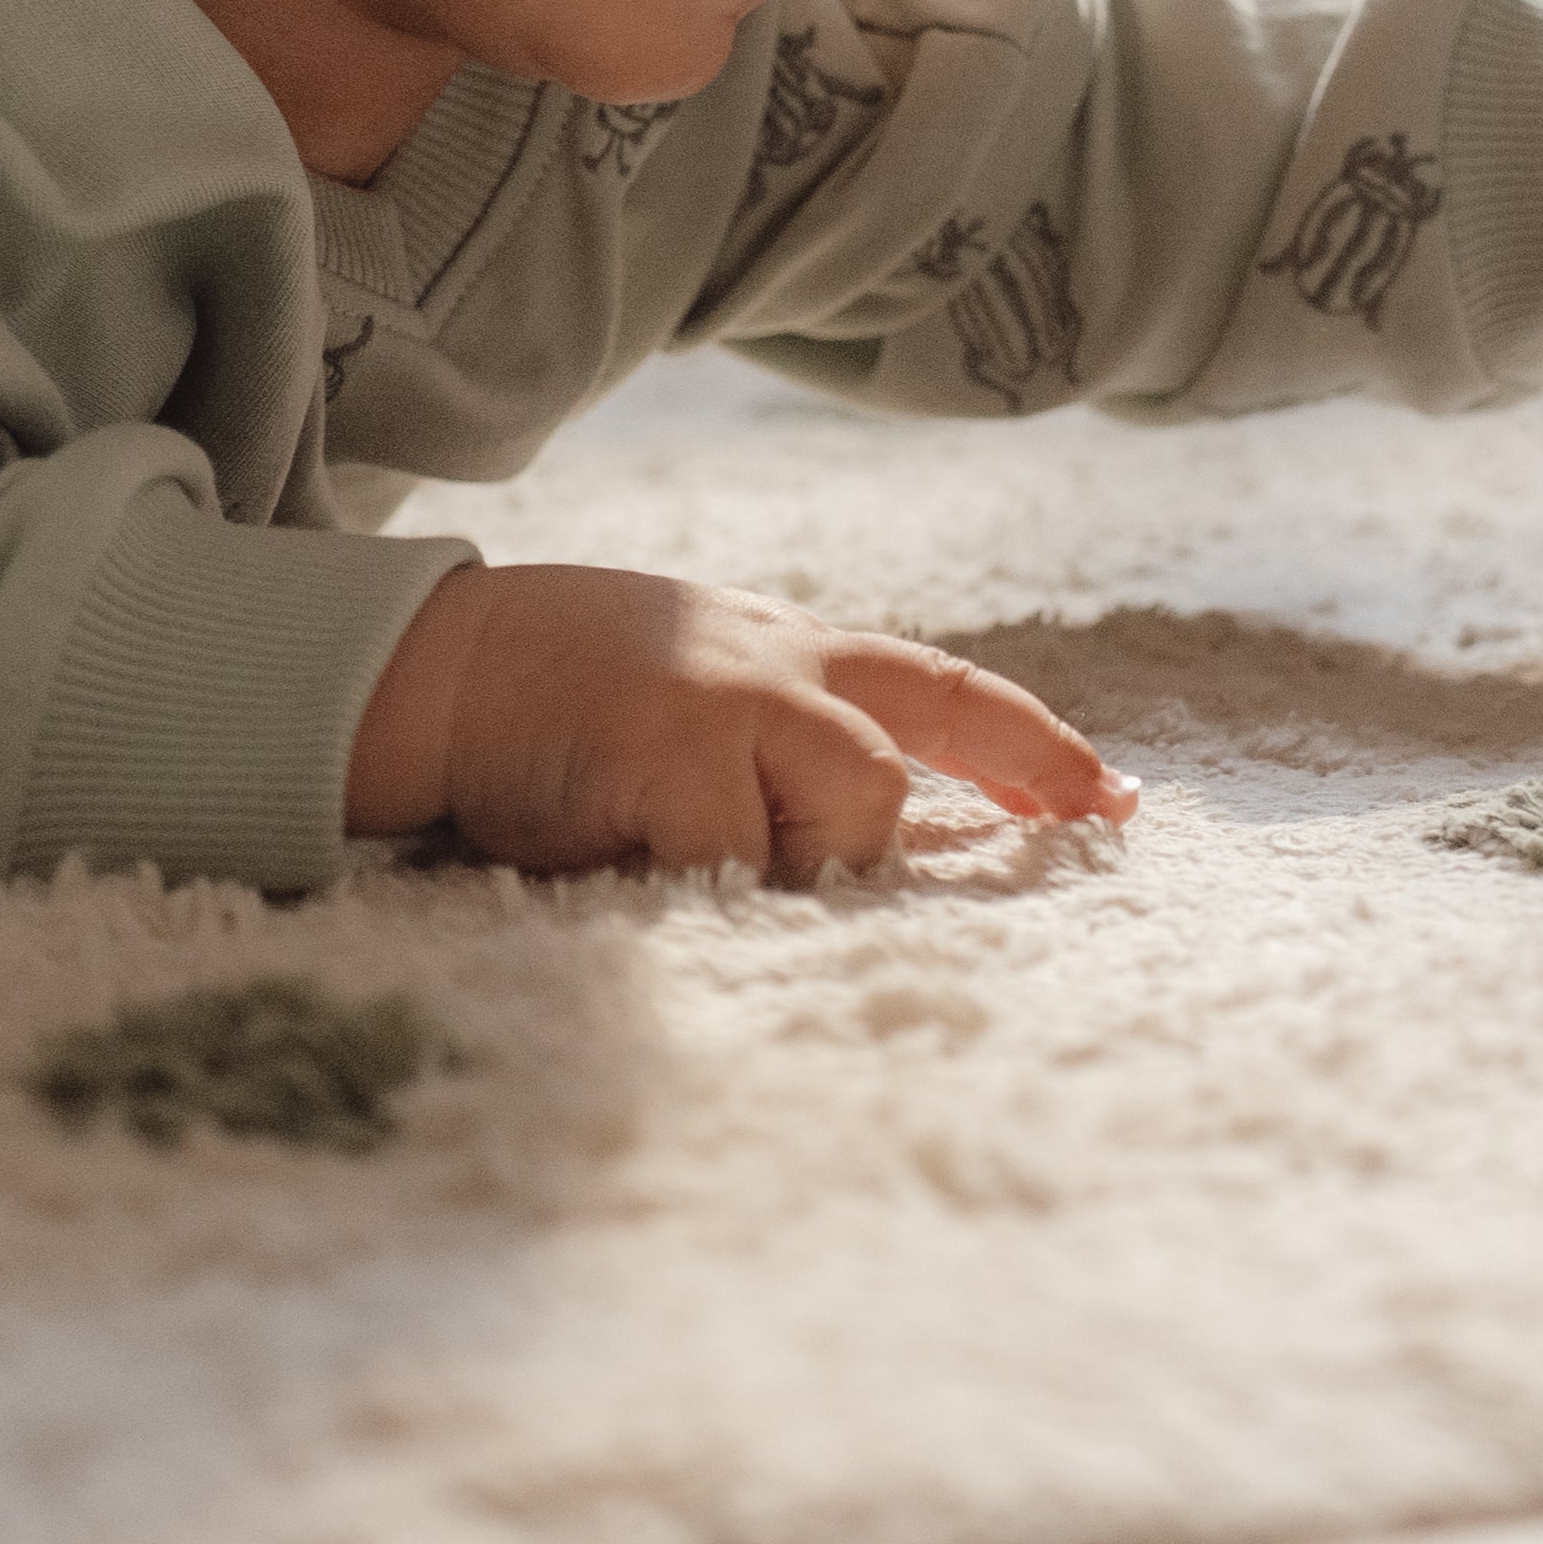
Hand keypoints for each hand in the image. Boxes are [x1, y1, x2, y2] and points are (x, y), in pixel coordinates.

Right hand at [347, 562, 1136, 878]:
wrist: (424, 670)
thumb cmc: (555, 713)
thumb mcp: (696, 716)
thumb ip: (784, 762)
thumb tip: (878, 852)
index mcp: (797, 658)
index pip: (949, 698)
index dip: (1039, 752)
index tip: (1118, 804)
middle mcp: (782, 668)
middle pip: (886, 790)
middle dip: (834, 861)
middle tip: (724, 869)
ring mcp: (733, 700)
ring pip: (832, 822)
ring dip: (749, 868)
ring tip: (646, 852)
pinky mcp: (677, 745)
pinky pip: (730, 862)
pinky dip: (681, 884)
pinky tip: (602, 853)